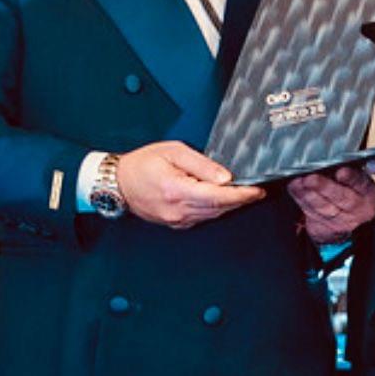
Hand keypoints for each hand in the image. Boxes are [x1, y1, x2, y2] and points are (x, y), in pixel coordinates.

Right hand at [116, 141, 263, 228]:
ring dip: (230, 205)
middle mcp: (178, 210)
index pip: (218, 196)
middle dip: (241, 200)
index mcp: (177, 190)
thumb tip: (225, 177)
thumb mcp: (172, 152)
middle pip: (219, 208)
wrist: (117, 184)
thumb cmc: (141, 164)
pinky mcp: (176, 223)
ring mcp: (177, 220)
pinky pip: (202, 217)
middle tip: (257, 190)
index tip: (257, 190)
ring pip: (213, 215)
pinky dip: (215, 209)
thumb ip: (201, 164)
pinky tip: (222, 200)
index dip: (241, 195)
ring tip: (244, 193)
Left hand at [287, 165, 374, 241]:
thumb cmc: (350, 189)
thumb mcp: (356, 178)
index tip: (341, 172)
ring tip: (299, 182)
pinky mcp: (325, 227)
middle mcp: (356, 207)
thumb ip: (347, 169)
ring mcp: (341, 220)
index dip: (351, 178)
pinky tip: (295, 187)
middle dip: (324, 187)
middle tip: (311, 178)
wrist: (347, 217)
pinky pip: (311, 213)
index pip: (360, 183)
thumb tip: (329, 156)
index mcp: (366, 191)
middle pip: (341, 198)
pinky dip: (300, 198)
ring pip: (323, 208)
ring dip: (308, 194)